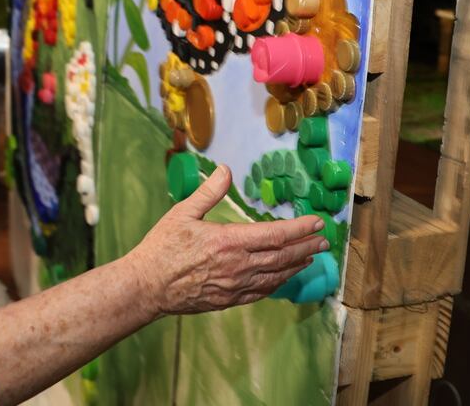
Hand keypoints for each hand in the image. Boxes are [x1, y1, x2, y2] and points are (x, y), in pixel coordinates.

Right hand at [124, 165, 326, 315]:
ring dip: (296, 266)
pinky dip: (278, 283)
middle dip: (305, 247)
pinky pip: (261, 292)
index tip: (316, 223)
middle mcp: (237, 266)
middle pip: (282, 257)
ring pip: (275, 276)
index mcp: (228, 241)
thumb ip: (208, 192)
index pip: (274, 235)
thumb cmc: (162, 248)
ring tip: (311, 257)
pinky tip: (284, 277)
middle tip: (322, 240)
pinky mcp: (229, 300)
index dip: (299, 229)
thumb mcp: (182, 213)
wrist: (147, 286)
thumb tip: (226, 170)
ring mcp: (235, 286)